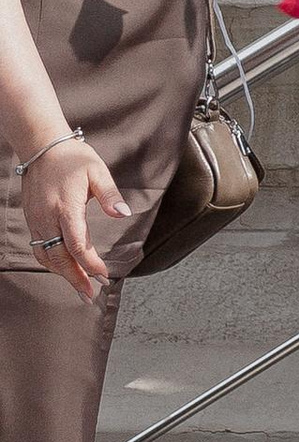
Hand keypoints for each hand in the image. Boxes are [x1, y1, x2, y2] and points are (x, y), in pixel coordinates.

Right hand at [20, 137, 125, 296]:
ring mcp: (37, 221)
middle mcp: (48, 219)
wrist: (41, 147)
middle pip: (60, 258)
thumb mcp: (97, 172)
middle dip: (76, 279)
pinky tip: (63, 269)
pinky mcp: (32, 221)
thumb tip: (123, 214)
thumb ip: (110, 196)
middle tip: (90, 295)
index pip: (76, 245)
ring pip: (47, 257)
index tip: (103, 275)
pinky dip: (51, 263)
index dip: (90, 264)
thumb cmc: (72, 158)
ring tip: (79, 287)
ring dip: (63, 274)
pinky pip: (39, 249)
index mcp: (66, 208)